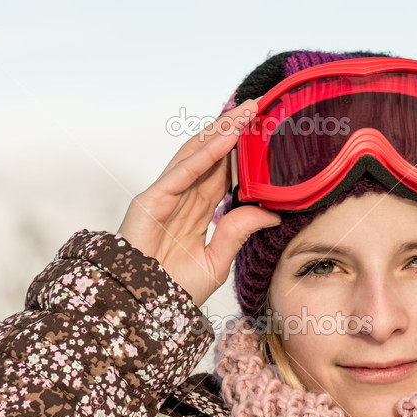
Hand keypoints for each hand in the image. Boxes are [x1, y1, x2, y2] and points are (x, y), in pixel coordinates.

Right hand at [118, 100, 280, 305]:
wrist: (145, 310)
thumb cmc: (174, 291)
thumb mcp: (217, 261)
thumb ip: (239, 232)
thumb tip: (272, 213)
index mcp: (196, 211)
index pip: (223, 172)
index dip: (242, 150)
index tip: (265, 131)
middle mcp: (181, 198)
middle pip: (211, 155)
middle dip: (234, 129)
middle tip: (260, 106)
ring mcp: (164, 196)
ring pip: (197, 154)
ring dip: (223, 130)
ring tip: (248, 111)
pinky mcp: (151, 200)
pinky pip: (184, 170)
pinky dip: (207, 152)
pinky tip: (229, 136)